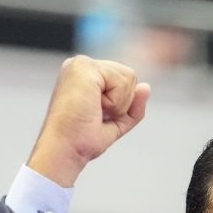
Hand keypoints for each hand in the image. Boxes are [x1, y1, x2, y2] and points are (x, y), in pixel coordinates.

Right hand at [26, 56, 151, 187]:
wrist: (65, 149)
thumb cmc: (83, 139)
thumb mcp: (117, 121)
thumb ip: (134, 104)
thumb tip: (146, 87)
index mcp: (85, 74)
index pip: (124, 80)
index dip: (122, 104)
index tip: (97, 116)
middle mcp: (81, 64)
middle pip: (130, 76)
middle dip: (122, 103)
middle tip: (96, 115)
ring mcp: (81, 64)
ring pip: (129, 78)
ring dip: (118, 104)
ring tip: (93, 112)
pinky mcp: (84, 68)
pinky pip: (123, 82)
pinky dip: (115, 103)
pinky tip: (94, 107)